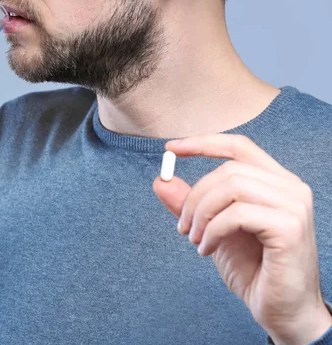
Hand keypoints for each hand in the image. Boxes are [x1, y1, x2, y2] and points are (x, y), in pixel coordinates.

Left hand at [153, 134, 331, 344]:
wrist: (282, 310)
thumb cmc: (254, 269)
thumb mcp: (213, 230)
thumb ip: (191, 205)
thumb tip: (160, 180)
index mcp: (275, 182)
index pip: (238, 146)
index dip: (203, 143)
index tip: (171, 148)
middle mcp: (290, 188)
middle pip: (228, 169)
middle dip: (195, 196)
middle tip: (183, 227)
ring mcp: (293, 206)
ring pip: (231, 187)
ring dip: (202, 214)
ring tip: (194, 240)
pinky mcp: (290, 227)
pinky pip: (237, 214)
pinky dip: (212, 231)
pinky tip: (207, 250)